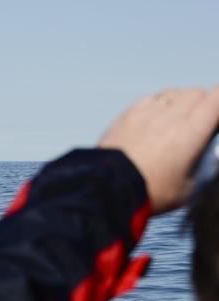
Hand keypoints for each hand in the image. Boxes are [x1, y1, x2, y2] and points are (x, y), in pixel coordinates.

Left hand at [99, 87, 218, 214]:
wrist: (108, 188)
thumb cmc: (150, 193)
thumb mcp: (189, 188)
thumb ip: (203, 167)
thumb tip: (207, 156)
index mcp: (190, 132)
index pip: (216, 98)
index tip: (218, 113)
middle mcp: (169, 116)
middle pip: (195, 93)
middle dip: (204, 103)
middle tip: (201, 119)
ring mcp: (145, 113)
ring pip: (172, 93)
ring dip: (180, 102)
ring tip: (178, 119)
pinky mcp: (126, 115)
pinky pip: (149, 99)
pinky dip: (157, 104)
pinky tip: (154, 119)